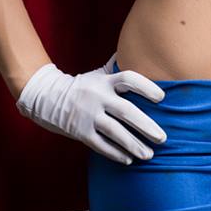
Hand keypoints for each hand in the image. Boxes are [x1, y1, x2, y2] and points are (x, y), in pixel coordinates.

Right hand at [15, 52, 167, 164]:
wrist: (48, 98)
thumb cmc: (82, 85)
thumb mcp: (98, 73)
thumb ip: (117, 66)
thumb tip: (138, 50)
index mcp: (105, 81)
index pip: (128, 79)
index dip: (146, 87)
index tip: (162, 97)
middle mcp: (98, 97)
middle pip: (126, 111)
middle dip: (146, 125)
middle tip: (163, 138)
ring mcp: (88, 116)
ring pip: (115, 132)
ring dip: (134, 145)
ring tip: (150, 154)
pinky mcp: (81, 132)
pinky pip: (101, 145)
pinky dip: (115, 153)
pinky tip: (129, 160)